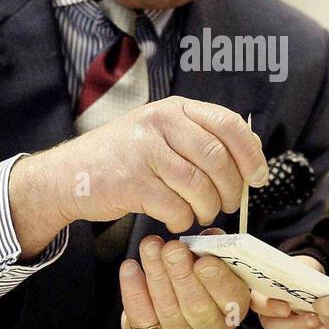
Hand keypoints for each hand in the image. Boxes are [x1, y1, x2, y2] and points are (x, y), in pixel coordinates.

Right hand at [8, 97, 267, 251]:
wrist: (69, 175)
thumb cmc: (125, 158)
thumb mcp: (161, 134)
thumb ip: (200, 138)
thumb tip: (252, 157)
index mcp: (174, 108)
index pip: (228, 124)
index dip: (251, 154)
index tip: (259, 179)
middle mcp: (159, 122)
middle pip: (217, 159)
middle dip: (230, 189)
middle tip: (226, 205)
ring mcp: (144, 151)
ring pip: (198, 186)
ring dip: (207, 208)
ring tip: (201, 214)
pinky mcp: (131, 182)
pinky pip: (175, 208)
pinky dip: (182, 220)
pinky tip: (176, 220)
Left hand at [120, 233, 250, 328]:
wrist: (176, 310)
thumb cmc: (201, 280)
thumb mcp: (216, 263)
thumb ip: (215, 249)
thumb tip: (210, 235)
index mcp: (233, 308)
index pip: (230, 297)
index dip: (217, 280)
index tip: (203, 261)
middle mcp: (210, 328)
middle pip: (196, 304)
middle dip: (182, 274)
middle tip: (172, 249)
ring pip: (167, 307)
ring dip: (156, 273)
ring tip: (150, 247)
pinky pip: (142, 316)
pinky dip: (134, 291)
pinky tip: (130, 267)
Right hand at [249, 255, 328, 328]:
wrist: (311, 286)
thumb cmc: (303, 276)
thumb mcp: (301, 270)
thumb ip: (300, 276)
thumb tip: (311, 282)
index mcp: (262, 295)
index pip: (258, 303)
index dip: (270, 308)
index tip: (287, 308)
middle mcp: (265, 315)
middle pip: (272, 326)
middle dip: (296, 325)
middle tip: (315, 318)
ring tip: (326, 326)